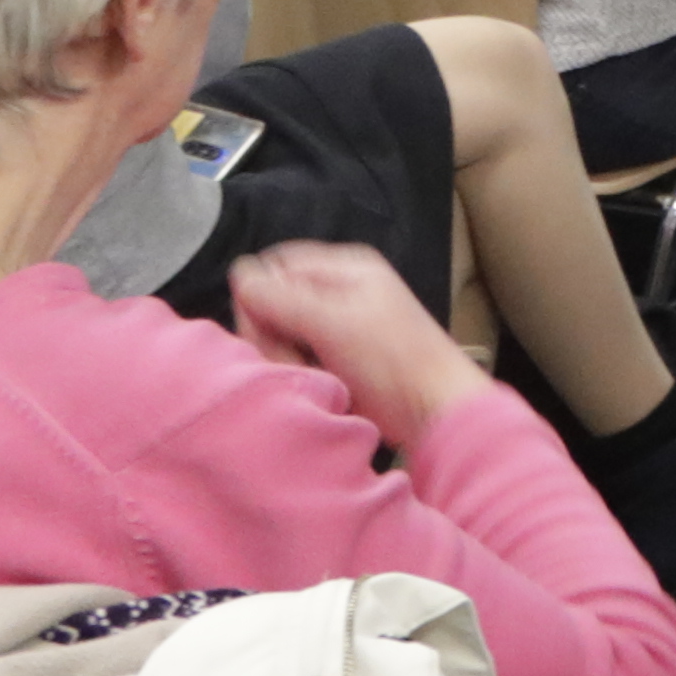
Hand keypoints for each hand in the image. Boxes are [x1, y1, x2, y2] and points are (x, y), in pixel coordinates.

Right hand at [228, 241, 486, 441]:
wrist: (436, 409)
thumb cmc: (395, 361)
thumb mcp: (336, 323)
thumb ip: (284, 299)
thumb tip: (239, 276)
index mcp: (344, 268)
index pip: (275, 267)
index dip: (258, 297)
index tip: (260, 329)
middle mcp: (338, 291)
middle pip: (272, 303)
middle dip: (272, 335)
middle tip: (293, 360)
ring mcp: (336, 325)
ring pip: (279, 335)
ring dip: (284, 359)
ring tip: (313, 376)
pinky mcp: (335, 358)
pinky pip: (295, 358)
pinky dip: (298, 373)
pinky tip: (317, 385)